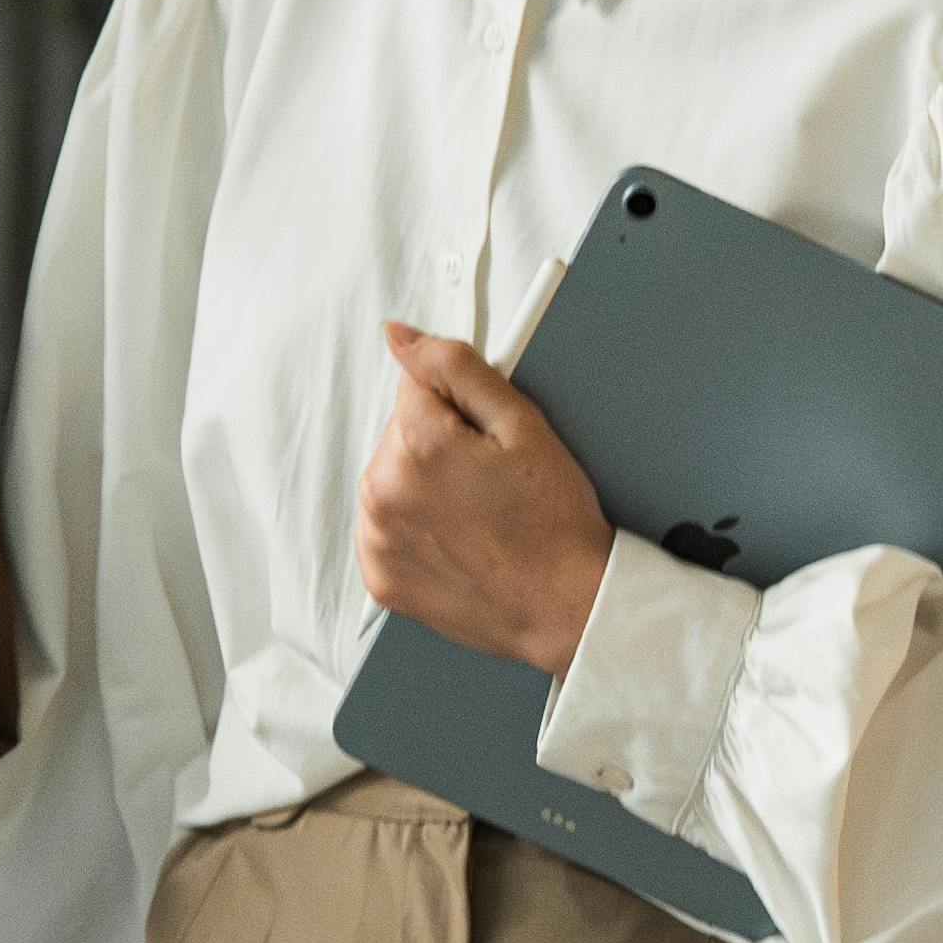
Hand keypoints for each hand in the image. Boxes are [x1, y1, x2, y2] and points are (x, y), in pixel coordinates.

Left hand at [355, 321, 615, 677]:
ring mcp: (377, 538)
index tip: (488, 442)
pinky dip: (413, 528)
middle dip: (438, 445)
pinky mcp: (379, 576)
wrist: (566, 606)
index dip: (461, 407)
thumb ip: (456, 367)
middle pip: (399, 432)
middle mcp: (383, 491)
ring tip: (476, 514)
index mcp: (416, 444)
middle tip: (490, 483)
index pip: (417, 386)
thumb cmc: (554, 522)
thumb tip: (399, 336)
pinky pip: (385, 528)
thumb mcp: (522, 425)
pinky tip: (457, 539)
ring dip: (422, 485)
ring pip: (390, 478)